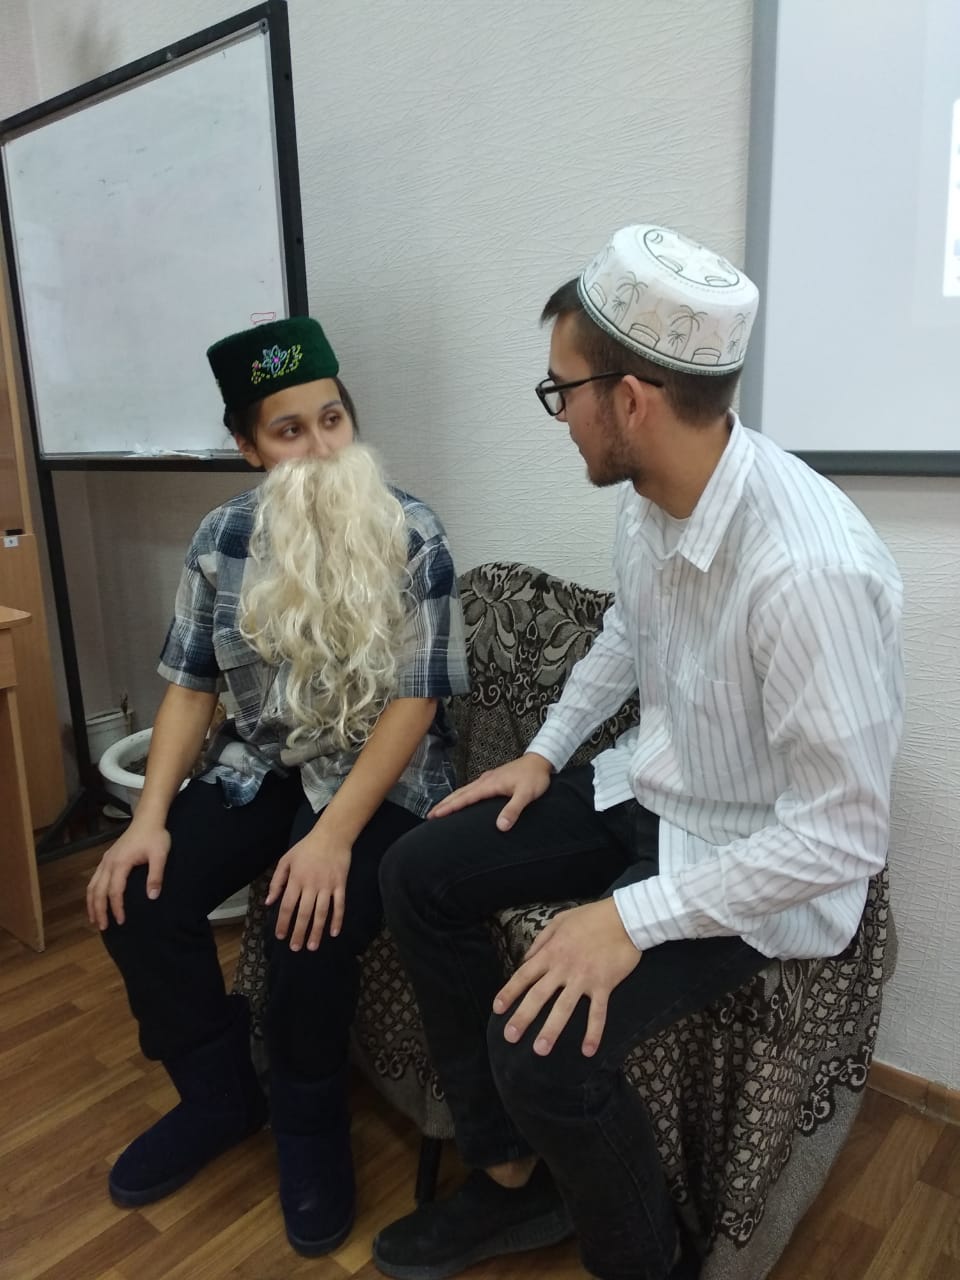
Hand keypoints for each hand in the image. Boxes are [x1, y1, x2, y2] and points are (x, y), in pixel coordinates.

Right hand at [86, 822, 171, 929]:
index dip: (116, 908)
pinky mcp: (107, 858)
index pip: (114, 891)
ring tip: (94, 919)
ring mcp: (106, 860)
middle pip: (98, 891)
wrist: (148, 819)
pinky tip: (95, 901)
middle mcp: (108, 862)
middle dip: (99, 911)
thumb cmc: (155, 836)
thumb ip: (156, 875)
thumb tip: (152, 897)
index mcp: (120, 863)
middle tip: (103, 927)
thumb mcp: (160, 855)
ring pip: (92, 885)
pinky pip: (94, 879)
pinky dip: (92, 893)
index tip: (121, 921)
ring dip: (92, 903)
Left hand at [267, 833, 351, 950]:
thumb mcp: (286, 860)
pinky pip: (339, 905)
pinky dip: (337, 919)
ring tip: (312, 946)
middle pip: (304, 913)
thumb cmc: (306, 848)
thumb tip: (269, 902)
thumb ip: (276, 881)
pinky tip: (333, 932)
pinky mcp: (340, 884)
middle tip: (295, 948)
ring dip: (317, 931)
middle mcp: (311, 885)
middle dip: (299, 932)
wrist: (332, 835)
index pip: (288, 906)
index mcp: (296, 879)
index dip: (283, 922)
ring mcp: (327, 885)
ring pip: (321, 912)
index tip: (281, 936)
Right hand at [428, 753, 552, 830]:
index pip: (465, 798)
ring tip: (440, 809)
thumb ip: (513, 809)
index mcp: (489, 784)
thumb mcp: (526, 794)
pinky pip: (471, 789)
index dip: (449, 807)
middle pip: (459, 793)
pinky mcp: (492, 779)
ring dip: (451, 800)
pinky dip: (461, 795)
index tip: (435, 815)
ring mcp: (488, 779)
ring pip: (464, 790)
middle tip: (429, 816)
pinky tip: (462, 799)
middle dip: (444, 804)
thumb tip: (501, 826)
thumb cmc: (534, 777)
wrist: (541, 760)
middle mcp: (485, 780)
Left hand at [493, 898, 641, 1057]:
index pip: (524, 975)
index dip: (509, 992)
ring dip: (551, 1030)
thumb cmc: (590, 918)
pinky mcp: (604, 985)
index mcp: (551, 952)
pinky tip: (588, 1051)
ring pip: (564, 1008)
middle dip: (523, 1017)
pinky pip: (597, 1013)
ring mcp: (584, 978)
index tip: (497, 1009)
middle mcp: (563, 968)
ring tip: (540, 1050)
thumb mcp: (559, 921)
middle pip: (538, 996)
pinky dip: (593, 1033)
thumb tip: (526, 960)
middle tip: (510, 1037)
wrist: (624, 918)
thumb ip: (541, 941)